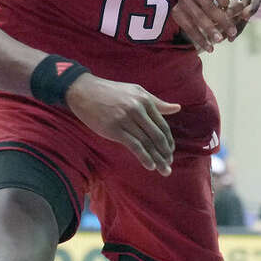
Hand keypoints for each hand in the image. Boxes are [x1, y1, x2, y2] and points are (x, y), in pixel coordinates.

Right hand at [65, 75, 181, 174]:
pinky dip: (144, 157)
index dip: (168, 141)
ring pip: (147, 143)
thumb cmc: (112, 92)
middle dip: (165, 152)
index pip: (162, 125)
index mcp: (145, 101)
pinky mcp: (114, 129)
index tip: (171, 151)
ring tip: (164, 170)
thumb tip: (177, 108)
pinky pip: (134, 146)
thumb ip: (157, 102)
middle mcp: (137, 109)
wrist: (83, 91)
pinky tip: (150, 166)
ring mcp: (125, 119)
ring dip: (158, 158)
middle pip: (157, 136)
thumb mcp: (137, 92)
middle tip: (169, 164)